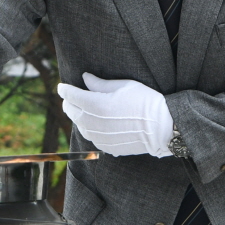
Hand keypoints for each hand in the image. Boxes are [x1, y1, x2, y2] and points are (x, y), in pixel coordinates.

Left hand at [57, 73, 172, 157]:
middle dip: (69, 102)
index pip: (71, 96)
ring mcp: (98, 136)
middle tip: (71, 97)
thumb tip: (85, 78)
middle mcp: (93, 122)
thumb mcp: (123, 86)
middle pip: (71, 111)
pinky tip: (95, 123)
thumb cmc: (145, 101)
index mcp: (95, 104)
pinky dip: (89, 128)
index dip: (65, 89)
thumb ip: (100, 83)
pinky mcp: (105, 146)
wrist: (161, 127)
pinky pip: (90, 136)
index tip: (62, 87)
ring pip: (79, 125)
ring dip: (78, 116)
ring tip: (81, 109)